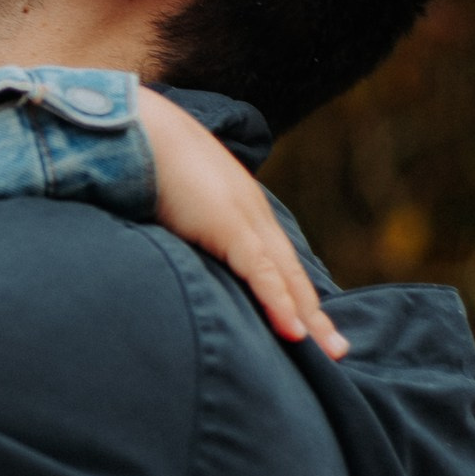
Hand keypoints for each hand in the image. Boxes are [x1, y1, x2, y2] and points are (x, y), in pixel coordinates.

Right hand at [137, 90, 348, 358]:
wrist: (138, 125)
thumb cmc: (144, 158)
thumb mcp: (166, 203)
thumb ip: (178, 224)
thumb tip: (168, 241)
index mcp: (237, 207)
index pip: (273, 258)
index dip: (291, 291)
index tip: (307, 324)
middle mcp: (250, 213)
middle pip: (290, 271)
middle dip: (313, 311)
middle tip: (336, 348)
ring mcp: (244, 218)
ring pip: (286, 276)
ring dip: (309, 316)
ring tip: (330, 350)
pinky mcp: (230, 225)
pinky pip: (262, 272)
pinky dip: (279, 302)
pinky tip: (294, 332)